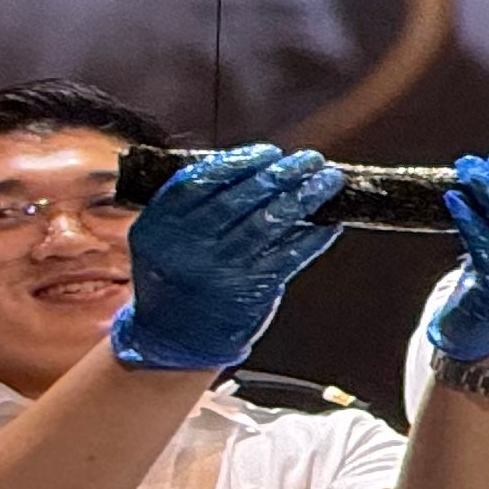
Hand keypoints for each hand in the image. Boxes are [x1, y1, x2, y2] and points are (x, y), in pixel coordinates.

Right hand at [111, 145, 343, 371]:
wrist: (174, 337)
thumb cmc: (177, 274)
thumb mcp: (165, 237)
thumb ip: (197, 205)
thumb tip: (261, 167)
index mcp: (158, 227)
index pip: (199, 183)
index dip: (237, 163)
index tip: (268, 152)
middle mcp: (187, 248)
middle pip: (239, 200)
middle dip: (280, 174)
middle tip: (310, 159)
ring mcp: (220, 270)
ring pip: (269, 224)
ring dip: (305, 198)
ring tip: (328, 179)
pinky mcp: (250, 290)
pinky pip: (288, 255)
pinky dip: (313, 235)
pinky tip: (330, 220)